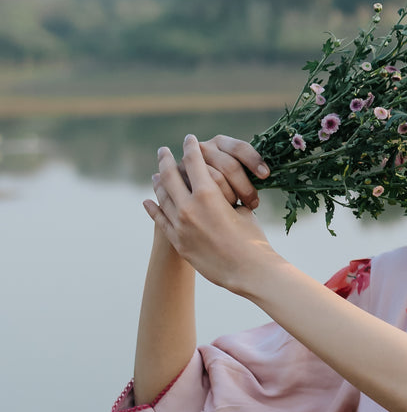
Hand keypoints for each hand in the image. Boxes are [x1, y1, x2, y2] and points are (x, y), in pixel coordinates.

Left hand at [145, 135, 279, 295]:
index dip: (191, 148)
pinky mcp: (178, 242)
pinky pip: (160, 221)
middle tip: (163, 150)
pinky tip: (148, 201)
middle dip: (166, 159)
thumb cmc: (253, 238)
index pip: (194, 162)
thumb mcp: (242, 209)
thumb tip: (214, 186)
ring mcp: (180, 226)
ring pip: (162, 197)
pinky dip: (153, 209)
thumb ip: (223, 195)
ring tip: (156, 174)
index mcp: (208, 195)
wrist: (249, 271)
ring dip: (158, 183)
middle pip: (170, 176)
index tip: (189, 139)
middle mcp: (189, 208)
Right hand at [194, 134, 269, 208]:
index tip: (266, 175)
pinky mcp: (182, 180)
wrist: (194, 196)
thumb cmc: (226, 185)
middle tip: (254, 203)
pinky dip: (217, 203)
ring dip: (232, 196)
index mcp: (222, 142)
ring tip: (238, 207)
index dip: (254, 160)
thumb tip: (267, 175)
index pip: (240, 148)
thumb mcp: (235, 172)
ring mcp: (190, 163)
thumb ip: (247, 170)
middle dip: (245, 187)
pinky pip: (203, 192)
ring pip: (216, 179)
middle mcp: (204, 148)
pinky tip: (223, 210)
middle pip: (230, 166)